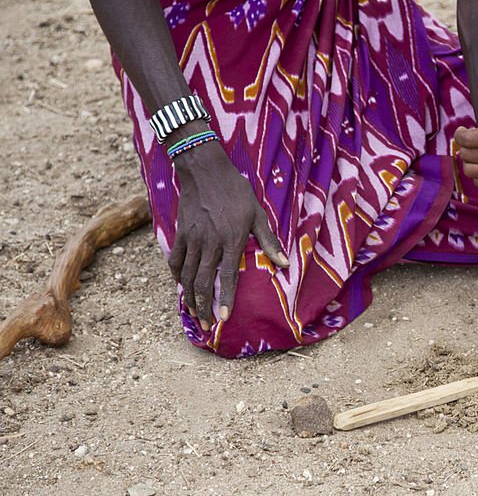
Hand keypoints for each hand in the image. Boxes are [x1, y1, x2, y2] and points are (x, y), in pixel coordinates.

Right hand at [168, 138, 288, 329]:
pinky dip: (177, 276)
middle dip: (204, 307)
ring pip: (187, 275)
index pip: (227, 277)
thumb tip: (285, 264)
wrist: (205, 170)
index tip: (223, 319)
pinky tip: (182, 287)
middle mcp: (209, 243)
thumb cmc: (236, 191)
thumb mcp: (257, 214)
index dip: (225, 300)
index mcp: (231, 240)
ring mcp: (192, 239)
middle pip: (203, 282)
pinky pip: (176, 260)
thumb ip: (269, 241)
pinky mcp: (180, 233)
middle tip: (206, 325)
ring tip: (194, 314)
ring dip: (190, 297)